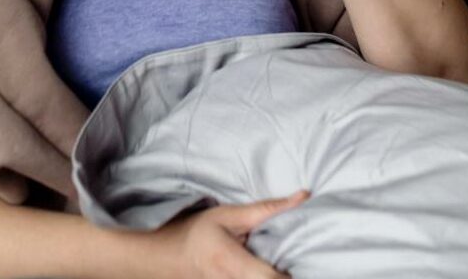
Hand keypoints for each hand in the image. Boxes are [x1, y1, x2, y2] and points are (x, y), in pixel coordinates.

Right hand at [145, 189, 309, 278]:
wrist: (164, 258)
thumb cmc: (196, 233)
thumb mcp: (229, 215)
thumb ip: (268, 209)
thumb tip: (303, 196)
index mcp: (232, 264)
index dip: (291, 275)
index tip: (303, 262)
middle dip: (286, 274)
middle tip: (296, 261)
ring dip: (275, 275)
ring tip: (282, 264)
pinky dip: (262, 276)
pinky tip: (266, 268)